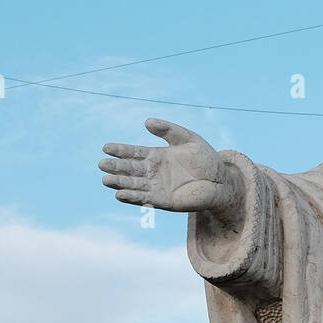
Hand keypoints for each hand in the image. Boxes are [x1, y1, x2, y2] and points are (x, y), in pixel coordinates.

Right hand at [99, 118, 239, 214]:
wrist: (221, 180)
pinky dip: (132, 197)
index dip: (120, 150)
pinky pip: (145, 199)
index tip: (106, 147)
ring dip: (120, 183)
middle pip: (130, 169)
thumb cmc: (205, 159)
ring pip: (134, 185)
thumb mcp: (188, 139)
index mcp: (157, 156)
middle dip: (116, 167)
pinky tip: (120, 194)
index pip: (134, 153)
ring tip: (106, 179)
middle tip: (101, 164)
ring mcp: (157, 187)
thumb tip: (147, 121)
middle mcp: (153, 172)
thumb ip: (169, 130)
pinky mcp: (163, 201)